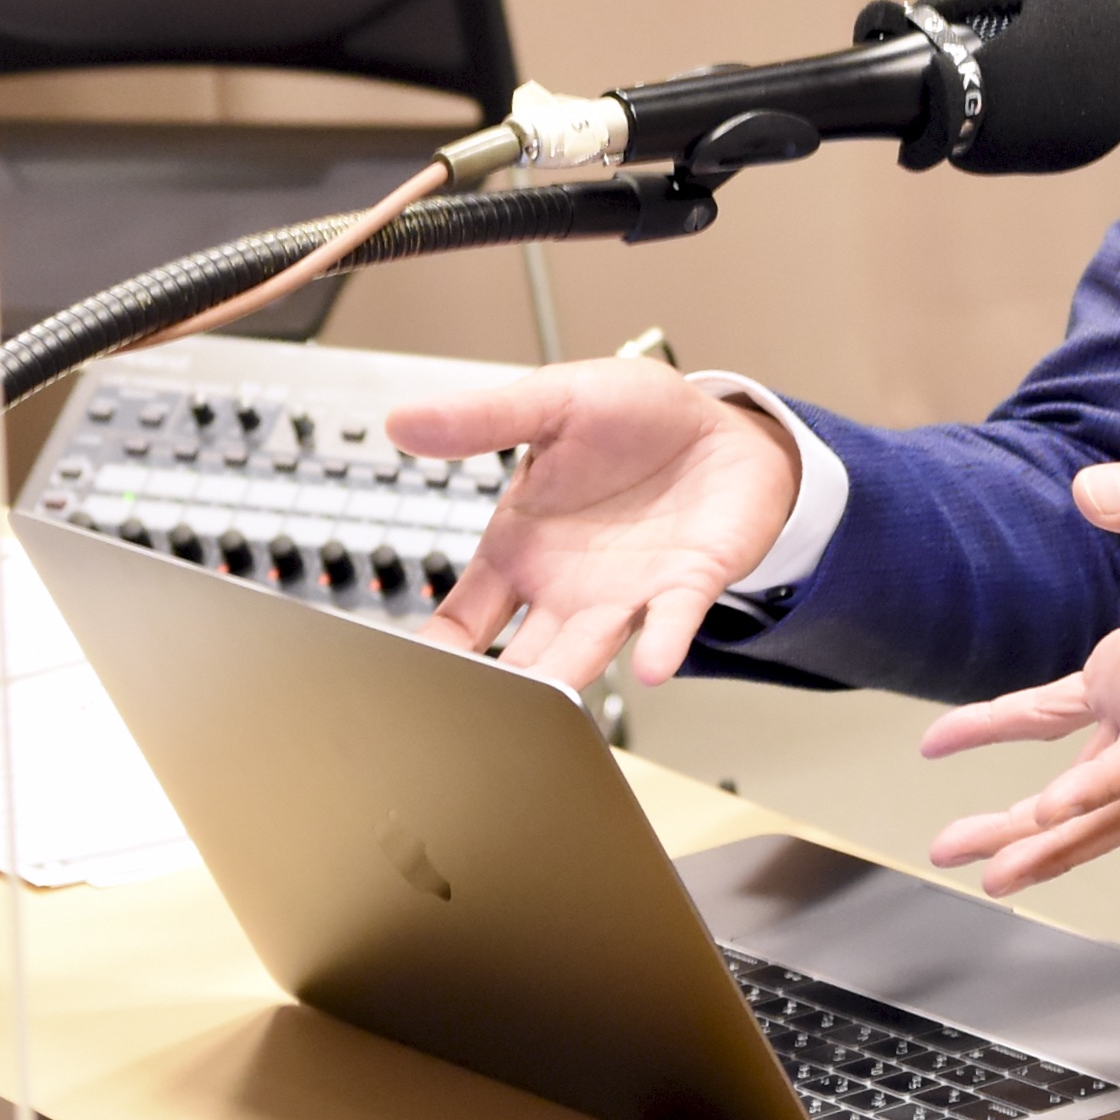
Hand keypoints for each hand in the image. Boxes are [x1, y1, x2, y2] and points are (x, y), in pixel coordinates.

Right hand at [385, 356, 801, 690]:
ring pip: (585, 653)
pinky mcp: (688, 585)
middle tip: (471, 717)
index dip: (434, 654)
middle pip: (517, 658)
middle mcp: (566, 587)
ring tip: (543, 701)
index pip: (460, 623)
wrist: (718, 420)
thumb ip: (481, 419)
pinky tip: (651, 667)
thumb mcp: (550, 402)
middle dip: (495, 690)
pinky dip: (664, 644)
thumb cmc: (634, 417)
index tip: (409, 682)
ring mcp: (626, 594)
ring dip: (565, 680)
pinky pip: (672, 621)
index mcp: (520, 549)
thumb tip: (402, 422)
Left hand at [919, 454, 1119, 895]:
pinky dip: (1005, 727)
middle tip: (989, 875)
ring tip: (964, 851)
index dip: (1101, 785)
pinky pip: (1062, 716)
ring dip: (1033, 822)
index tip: (1047, 808)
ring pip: (1091, 779)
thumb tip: (1089, 493)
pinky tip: (947, 738)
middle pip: (1114, 798)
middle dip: (1053, 843)